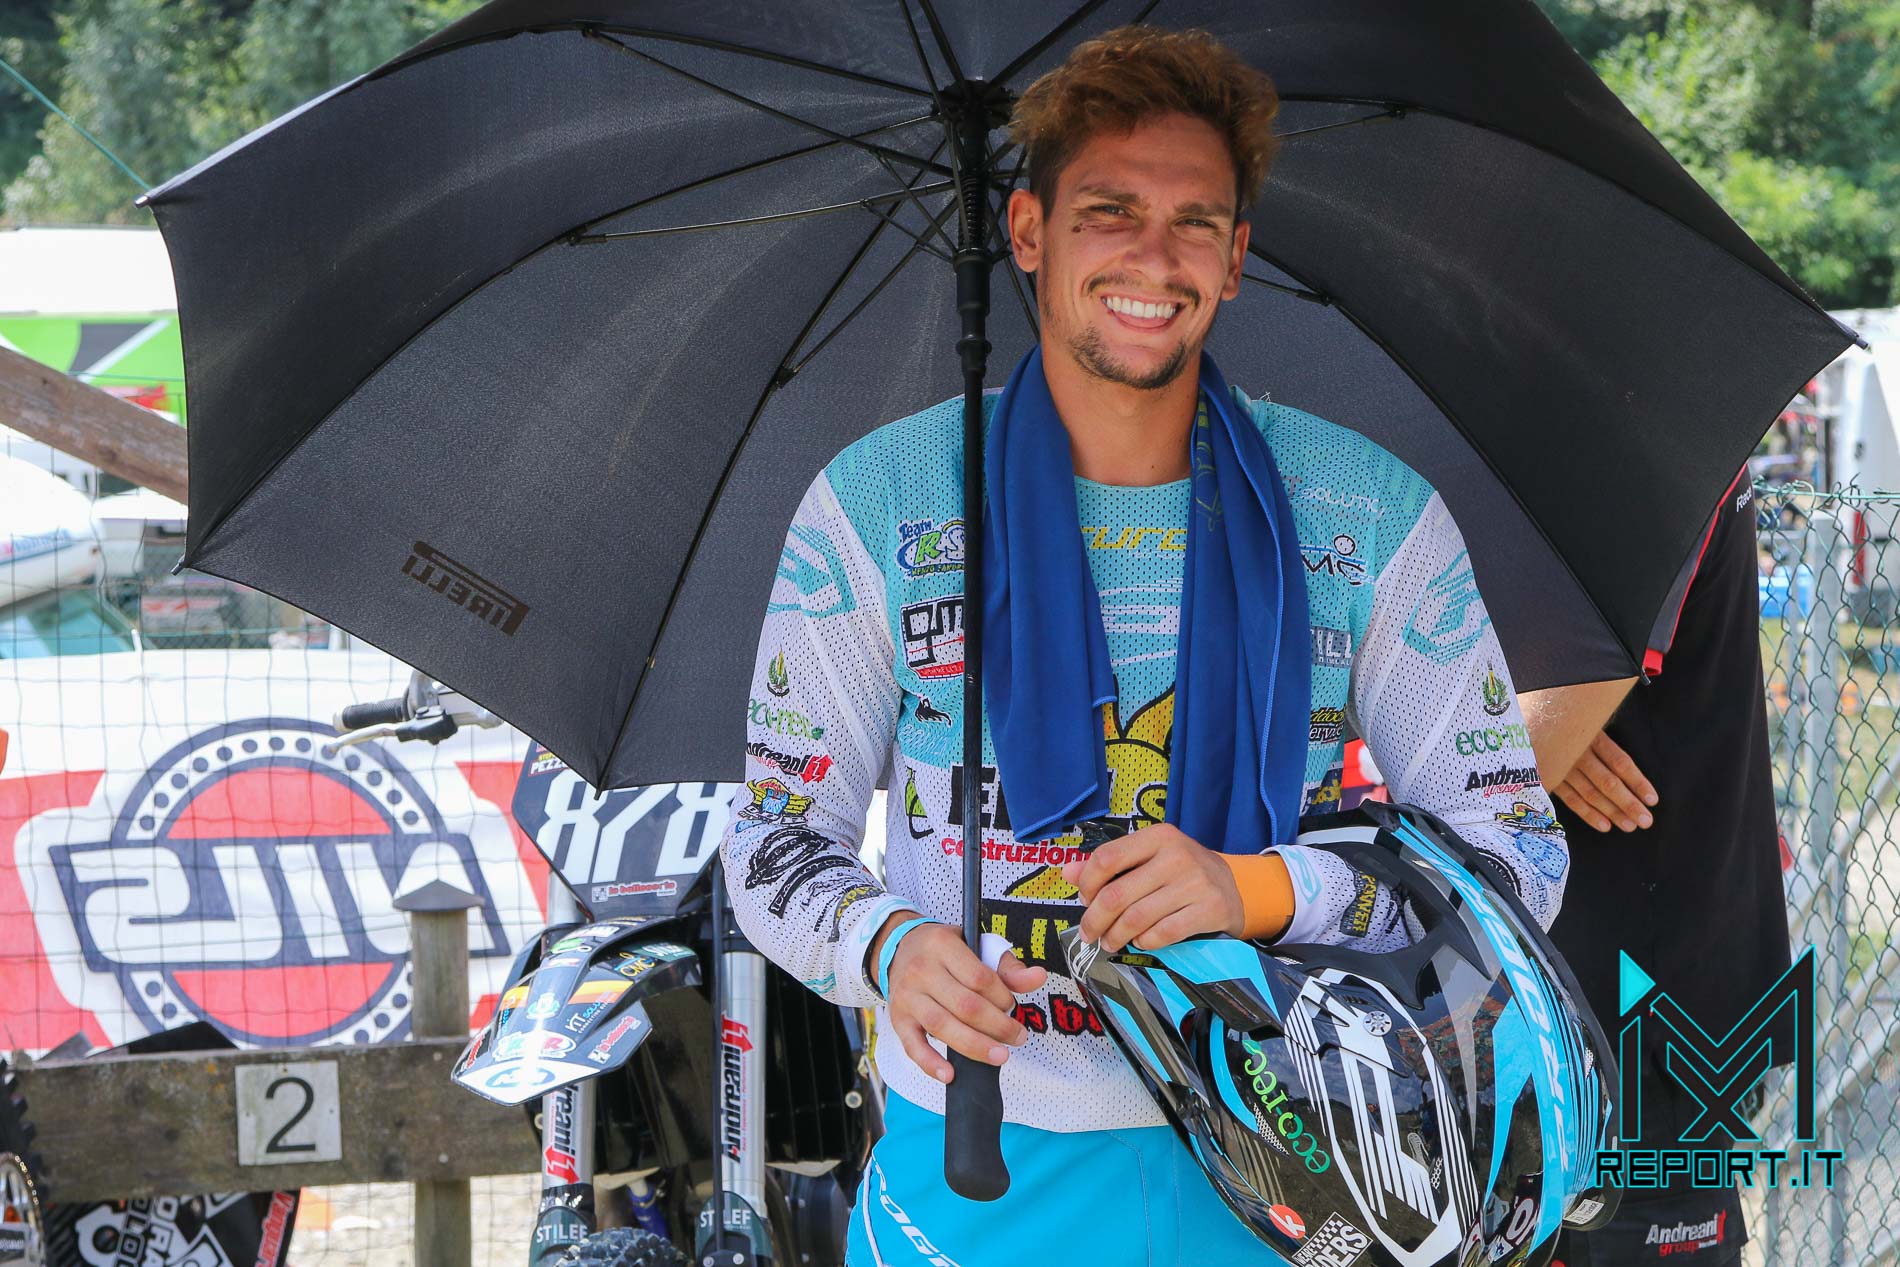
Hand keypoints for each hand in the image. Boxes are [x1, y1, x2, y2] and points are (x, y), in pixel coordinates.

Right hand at [876, 915, 1046, 1082]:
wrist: (899, 949)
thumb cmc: (943, 950)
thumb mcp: (974, 946)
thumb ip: (1006, 966)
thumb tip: (1038, 977)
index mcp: (942, 945)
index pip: (980, 978)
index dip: (1002, 997)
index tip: (1012, 1006)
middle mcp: (921, 970)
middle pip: (965, 1005)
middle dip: (997, 1026)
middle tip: (1017, 1037)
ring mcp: (908, 997)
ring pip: (942, 1026)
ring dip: (975, 1046)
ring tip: (1000, 1056)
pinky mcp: (899, 1020)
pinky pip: (912, 1046)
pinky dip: (930, 1063)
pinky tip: (950, 1074)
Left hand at [1059, 823, 1243, 952]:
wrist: (1233, 887)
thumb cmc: (1181, 872)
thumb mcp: (1148, 858)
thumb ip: (1108, 865)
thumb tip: (1067, 873)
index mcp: (1157, 837)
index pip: (1107, 858)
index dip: (1087, 884)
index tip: (1084, 899)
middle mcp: (1176, 856)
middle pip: (1117, 895)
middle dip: (1095, 920)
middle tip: (1089, 934)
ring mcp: (1195, 883)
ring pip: (1137, 918)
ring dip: (1116, 936)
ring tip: (1109, 942)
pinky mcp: (1210, 910)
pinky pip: (1163, 933)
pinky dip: (1145, 941)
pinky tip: (1140, 940)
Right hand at [1552, 731, 1656, 832]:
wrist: (1524, 725)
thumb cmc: (1564, 723)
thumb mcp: (1586, 722)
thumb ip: (1605, 740)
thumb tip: (1630, 766)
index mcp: (1591, 735)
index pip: (1620, 762)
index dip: (1637, 782)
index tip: (1652, 800)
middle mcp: (1576, 752)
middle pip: (1607, 781)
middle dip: (1628, 803)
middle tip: (1645, 821)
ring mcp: (1561, 766)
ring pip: (1590, 793)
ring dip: (1611, 811)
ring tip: (1630, 826)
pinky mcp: (1548, 776)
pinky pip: (1569, 799)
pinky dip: (1587, 813)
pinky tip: (1604, 826)